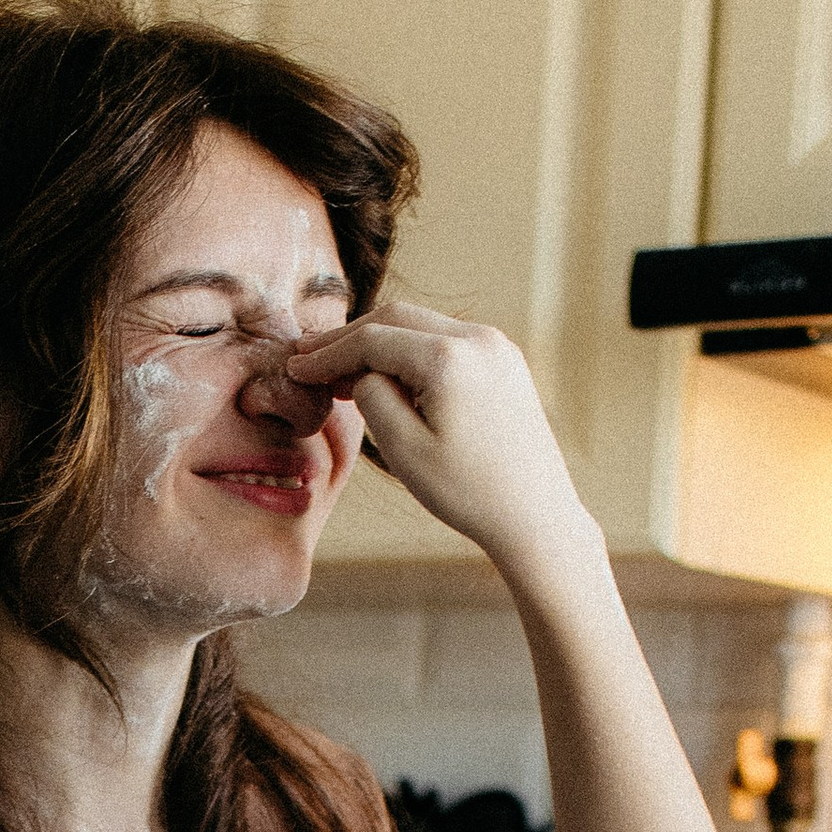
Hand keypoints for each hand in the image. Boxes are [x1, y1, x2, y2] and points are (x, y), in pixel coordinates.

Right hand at [289, 298, 597, 589]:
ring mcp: (496, 346)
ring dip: (379, 343)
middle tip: (308, 356)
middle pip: (396, 319)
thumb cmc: (468, 491)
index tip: (296, 368)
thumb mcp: (403, 450)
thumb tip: (362, 372)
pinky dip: (411, 352)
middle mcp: (477, 339)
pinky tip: (387, 375)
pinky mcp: (505, 361)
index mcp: (448, 358)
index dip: (328, 353)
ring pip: (421, 327)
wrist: (535, 513)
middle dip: (348, 337)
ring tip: (341, 370)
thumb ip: (373, 398)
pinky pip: (446, 342)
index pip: (372, 340)